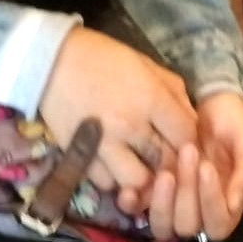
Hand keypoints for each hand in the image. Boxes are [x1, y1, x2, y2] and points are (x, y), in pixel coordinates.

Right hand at [37, 27, 198, 200]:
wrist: (52, 62)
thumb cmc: (104, 58)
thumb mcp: (147, 65)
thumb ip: (173, 92)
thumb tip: (190, 119)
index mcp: (151, 99)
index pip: (187, 135)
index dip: (189, 139)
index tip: (182, 137)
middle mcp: (131, 126)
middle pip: (166, 162)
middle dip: (171, 162)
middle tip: (165, 156)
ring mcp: (105, 146)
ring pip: (137, 181)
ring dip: (142, 176)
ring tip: (140, 164)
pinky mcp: (81, 158)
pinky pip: (106, 183)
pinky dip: (113, 178)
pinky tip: (115, 164)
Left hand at [138, 92, 242, 241]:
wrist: (208, 101)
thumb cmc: (232, 124)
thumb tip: (234, 205)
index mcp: (227, 206)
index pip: (218, 225)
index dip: (211, 202)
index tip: (207, 167)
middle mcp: (199, 213)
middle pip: (188, 226)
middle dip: (187, 193)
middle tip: (187, 154)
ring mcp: (173, 206)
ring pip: (163, 226)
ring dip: (163, 202)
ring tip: (165, 171)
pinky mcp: (151, 194)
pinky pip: (139, 211)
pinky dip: (135, 203)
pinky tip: (131, 190)